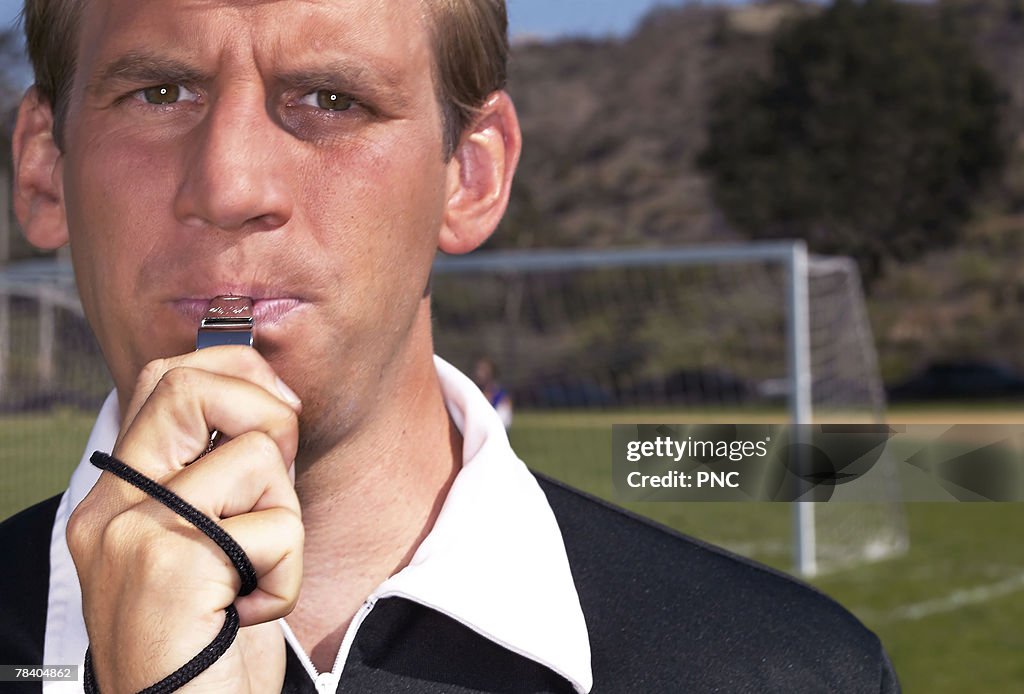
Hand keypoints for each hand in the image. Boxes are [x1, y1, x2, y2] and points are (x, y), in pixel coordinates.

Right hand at [67, 347, 303, 692]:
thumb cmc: (209, 639)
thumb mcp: (209, 544)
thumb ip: (222, 478)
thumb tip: (274, 406)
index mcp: (120, 496)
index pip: (165, 379)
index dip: (237, 370)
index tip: (281, 409)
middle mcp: (113, 506)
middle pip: (191, 384)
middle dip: (267, 414)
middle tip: (276, 480)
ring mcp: (135, 533)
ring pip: (257, 456)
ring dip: (285, 521)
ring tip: (253, 576)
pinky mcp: (171, 566)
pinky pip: (277, 527)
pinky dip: (287, 576)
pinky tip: (250, 611)